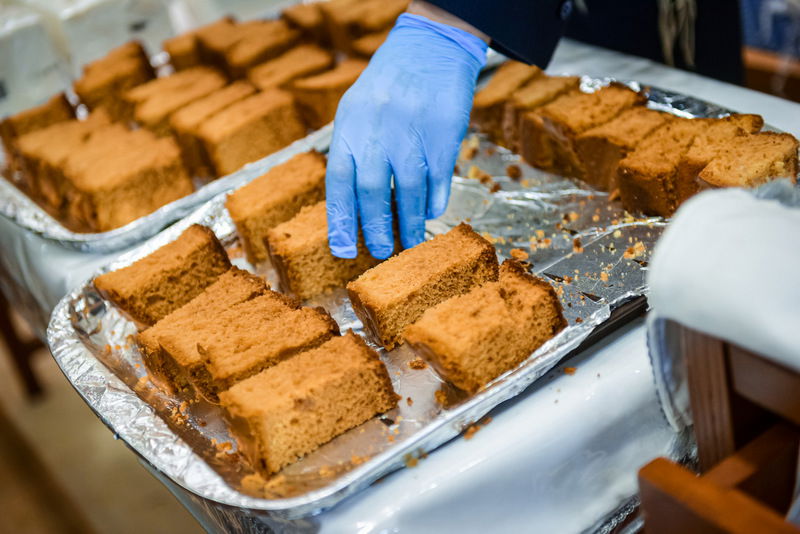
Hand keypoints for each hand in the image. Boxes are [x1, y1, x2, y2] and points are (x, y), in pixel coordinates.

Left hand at [326, 12, 487, 258]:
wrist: (429, 48)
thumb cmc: (387, 86)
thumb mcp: (356, 110)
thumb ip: (352, 151)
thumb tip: (351, 203)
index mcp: (350, 126)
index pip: (339, 182)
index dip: (340, 220)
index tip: (342, 250)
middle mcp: (378, 131)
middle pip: (373, 191)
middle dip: (375, 228)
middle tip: (379, 251)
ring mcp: (412, 134)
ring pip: (409, 191)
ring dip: (410, 223)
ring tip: (410, 243)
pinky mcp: (443, 137)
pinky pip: (438, 180)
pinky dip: (435, 202)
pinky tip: (431, 213)